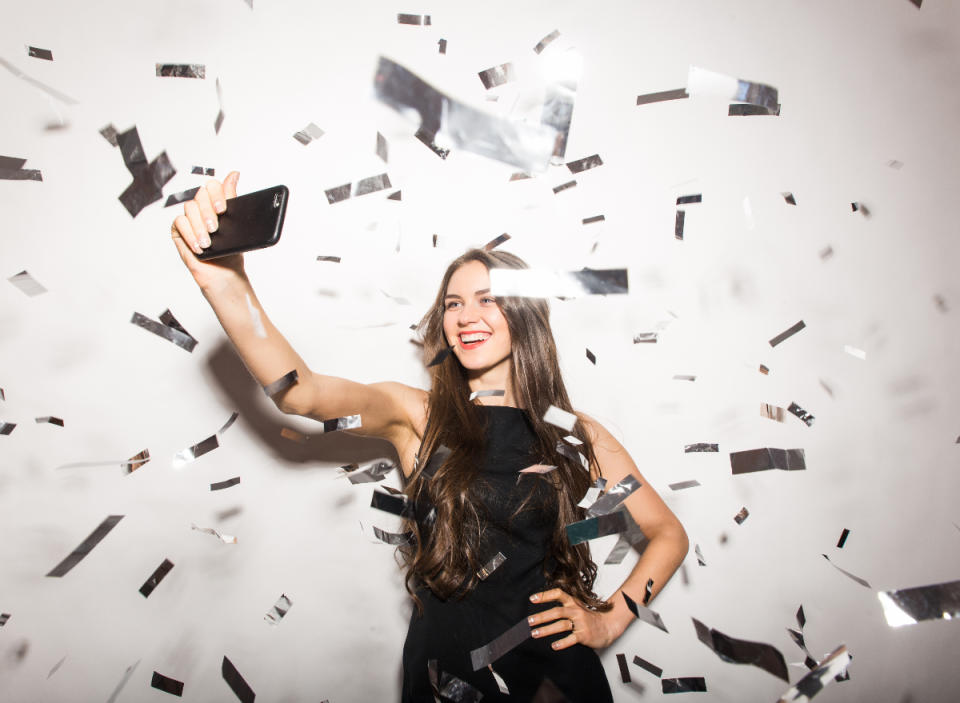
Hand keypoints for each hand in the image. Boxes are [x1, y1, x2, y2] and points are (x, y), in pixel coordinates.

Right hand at [170, 171, 244, 287]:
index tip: (223, 209)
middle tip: (215, 229)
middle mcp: (203, 208)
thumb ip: (232, 198)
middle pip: (200, 196)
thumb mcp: (236, 224)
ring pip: (189, 208)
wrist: (224, 272)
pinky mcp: (179, 230)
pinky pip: (180, 222)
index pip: (213, 187)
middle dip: (208, 213)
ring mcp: (190, 218)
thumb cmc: (231, 250)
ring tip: (208, 243)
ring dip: (199, 227)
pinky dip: (189, 234)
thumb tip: (234, 174)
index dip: (216, 194)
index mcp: (217, 203)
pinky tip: (198, 246)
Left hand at [528, 588, 623, 650]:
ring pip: (561, 625)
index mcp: (573, 602)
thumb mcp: (577, 607)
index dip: (544, 595)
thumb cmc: (589, 618)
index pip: (558, 594)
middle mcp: (576, 611)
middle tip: (529, 621)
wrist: (608, 626)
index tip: (532, 599)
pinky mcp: (584, 635)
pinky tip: (554, 646)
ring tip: (535, 634)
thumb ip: (563, 607)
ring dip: (547, 629)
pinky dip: (562, 643)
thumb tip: (542, 611)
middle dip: (541, 616)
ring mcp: (581, 623)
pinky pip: (572, 639)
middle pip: (557, 612)